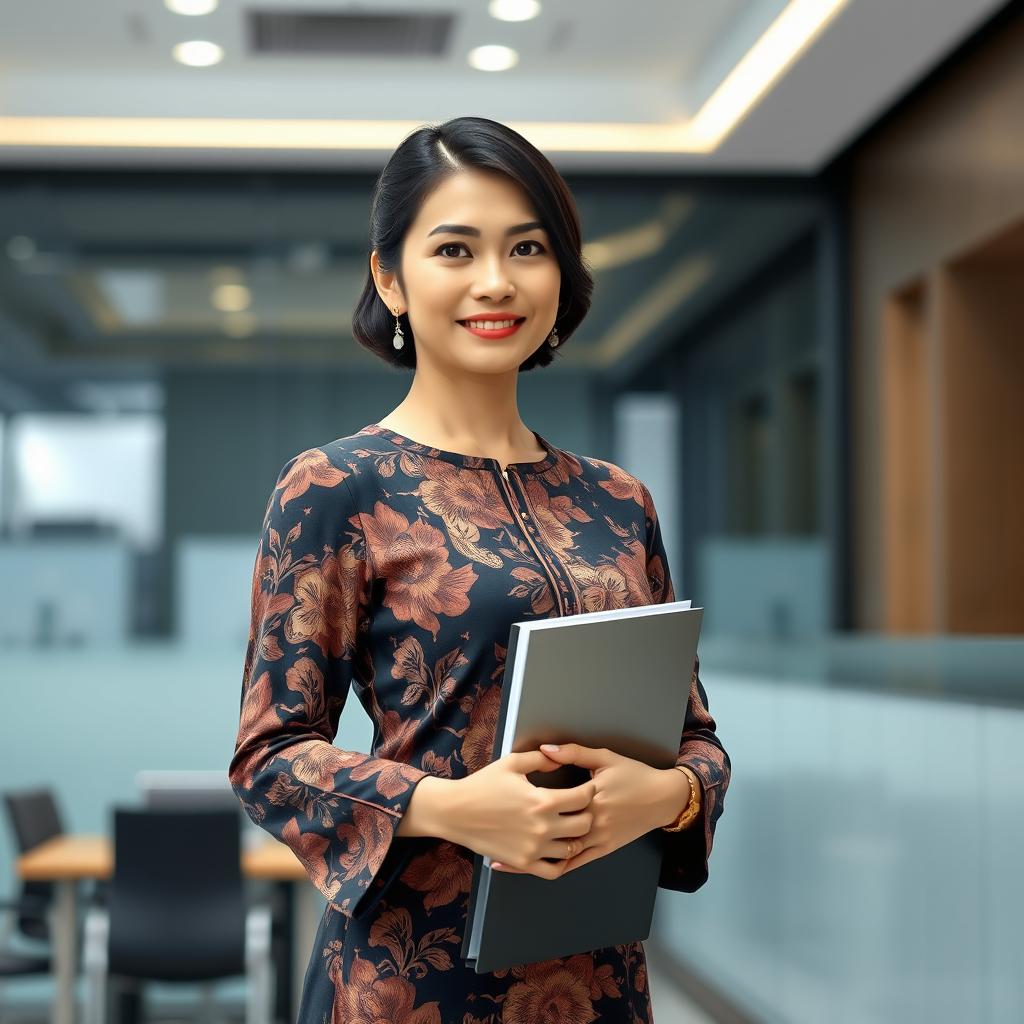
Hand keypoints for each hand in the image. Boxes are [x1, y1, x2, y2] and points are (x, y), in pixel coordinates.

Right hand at [448, 750, 596, 880]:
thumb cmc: (482, 785)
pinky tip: (556, 849)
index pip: (583, 798)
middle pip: (584, 825)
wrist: (455, 811)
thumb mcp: (512, 763)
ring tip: (569, 828)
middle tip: (580, 808)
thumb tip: (559, 760)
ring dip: (575, 838)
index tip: (586, 788)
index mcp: (543, 800)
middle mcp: (542, 827)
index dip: (589, 790)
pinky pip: (554, 870)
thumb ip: (540, 759)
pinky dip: (560, 862)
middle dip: (586, 813)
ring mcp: (534, 848)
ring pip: (572, 849)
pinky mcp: (523, 863)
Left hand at [490, 743, 666, 875]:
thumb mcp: (604, 757)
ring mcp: (598, 839)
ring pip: (558, 854)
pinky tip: (536, 868)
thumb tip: (545, 750)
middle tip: (490, 838)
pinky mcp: (604, 849)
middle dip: (520, 836)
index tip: (497, 805)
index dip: (523, 806)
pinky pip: (575, 862)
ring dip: (531, 859)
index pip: (552, 803)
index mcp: (590, 796)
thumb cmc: (633, 774)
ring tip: (503, 860)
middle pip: (550, 833)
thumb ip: (573, 753)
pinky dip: (554, 866)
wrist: (663, 798)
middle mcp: (593, 822)